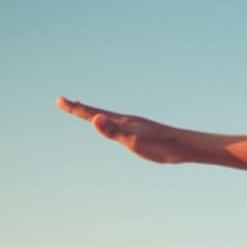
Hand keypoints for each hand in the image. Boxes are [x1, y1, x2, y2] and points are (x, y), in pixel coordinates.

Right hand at [56, 96, 189, 163]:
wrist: (187, 146)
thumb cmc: (161, 147)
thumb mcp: (134, 141)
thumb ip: (113, 131)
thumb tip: (94, 118)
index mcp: (122, 122)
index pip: (93, 113)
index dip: (75, 109)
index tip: (59, 100)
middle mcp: (127, 120)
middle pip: (99, 112)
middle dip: (81, 108)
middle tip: (65, 101)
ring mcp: (136, 125)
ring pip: (110, 118)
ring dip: (95, 114)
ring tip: (87, 112)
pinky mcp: (144, 131)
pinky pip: (121, 124)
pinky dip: (111, 122)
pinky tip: (115, 126)